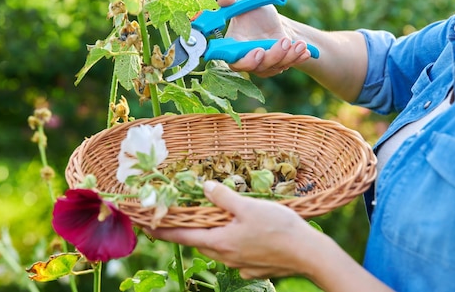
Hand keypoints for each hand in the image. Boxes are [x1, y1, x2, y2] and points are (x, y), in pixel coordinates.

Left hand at [145, 181, 321, 279]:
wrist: (309, 254)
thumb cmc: (278, 228)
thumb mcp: (248, 206)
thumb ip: (223, 197)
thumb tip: (203, 187)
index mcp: (219, 241)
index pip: (181, 236)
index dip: (162, 230)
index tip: (146, 227)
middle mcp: (225, 256)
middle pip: (198, 242)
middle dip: (186, 230)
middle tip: (178, 217)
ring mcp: (239, 264)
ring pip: (216, 248)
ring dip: (209, 235)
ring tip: (209, 220)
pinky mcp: (252, 267)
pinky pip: (233, 254)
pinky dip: (229, 242)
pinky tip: (240, 231)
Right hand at [218, 0, 312, 76]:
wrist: (270, 21)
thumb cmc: (253, 12)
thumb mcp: (242, 1)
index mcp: (234, 45)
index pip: (234, 61)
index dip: (246, 61)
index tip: (259, 51)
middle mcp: (246, 58)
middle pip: (257, 67)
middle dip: (271, 57)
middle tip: (282, 43)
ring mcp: (263, 64)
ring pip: (274, 67)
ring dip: (288, 56)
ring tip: (297, 43)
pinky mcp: (277, 65)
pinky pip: (286, 65)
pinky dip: (296, 58)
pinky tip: (304, 50)